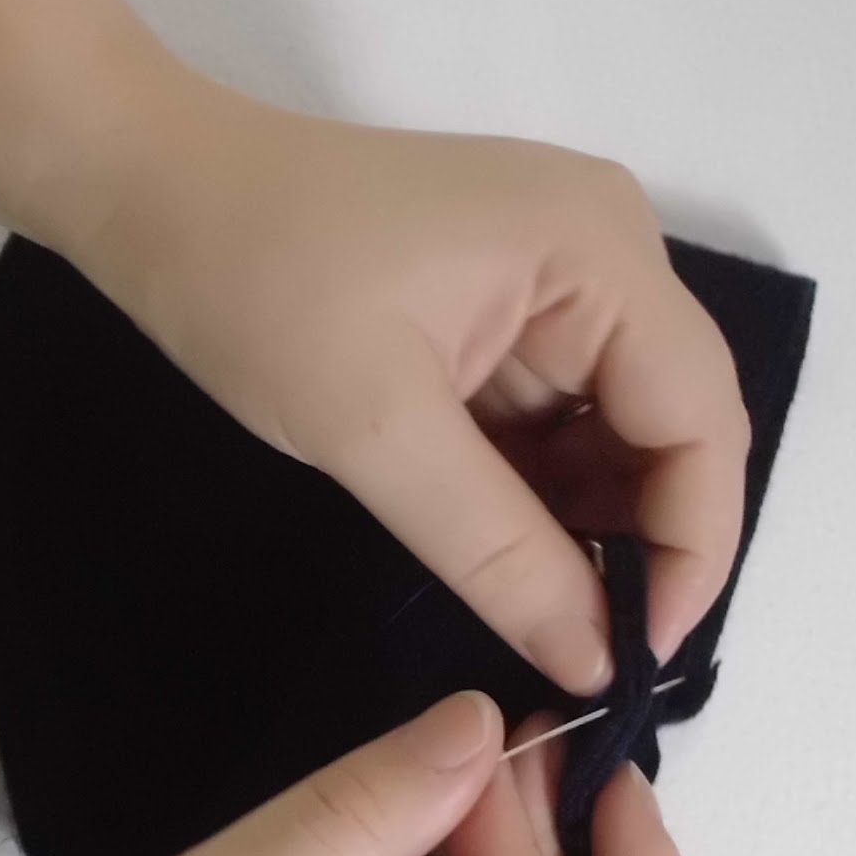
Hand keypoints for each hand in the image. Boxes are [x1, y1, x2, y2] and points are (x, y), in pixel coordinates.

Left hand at [76, 80, 748, 694]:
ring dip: (588, 528)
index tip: (641, 663)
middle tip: (592, 655)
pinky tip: (509, 557)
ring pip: (614, 433)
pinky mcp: (506, 310)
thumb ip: (497, 549)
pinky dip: (539, 494)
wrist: (153, 192)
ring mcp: (556, 280)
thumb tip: (593, 662)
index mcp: (601, 251)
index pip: (702, 420)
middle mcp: (606, 255)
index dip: (692, 549)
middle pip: (672, 425)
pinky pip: (555, 419)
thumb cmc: (256, 285)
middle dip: (643, 544)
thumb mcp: (376, 430)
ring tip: (549, 620)